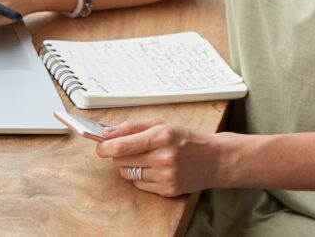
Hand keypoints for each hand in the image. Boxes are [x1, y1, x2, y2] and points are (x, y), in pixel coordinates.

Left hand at [95, 119, 225, 197]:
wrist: (214, 159)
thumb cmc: (187, 139)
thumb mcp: (162, 124)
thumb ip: (133, 126)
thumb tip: (107, 132)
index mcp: (162, 136)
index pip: (122, 146)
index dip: (104, 147)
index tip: (99, 146)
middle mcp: (164, 157)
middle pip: (122, 161)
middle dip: (118, 155)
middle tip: (128, 148)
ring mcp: (166, 176)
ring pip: (128, 174)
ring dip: (129, 166)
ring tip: (144, 158)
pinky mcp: (168, 190)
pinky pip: (140, 184)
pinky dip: (141, 177)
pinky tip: (154, 168)